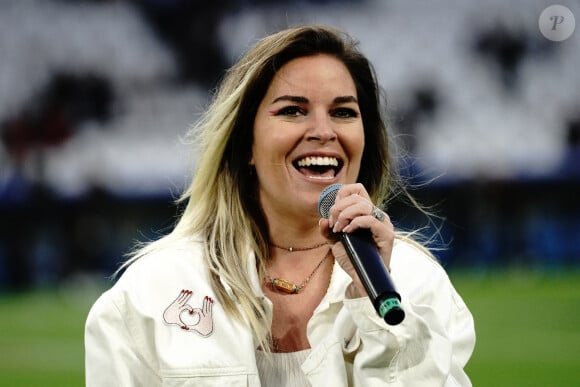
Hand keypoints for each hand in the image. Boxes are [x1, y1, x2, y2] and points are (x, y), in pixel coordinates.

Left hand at [318, 183, 393, 297]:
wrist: (361, 277)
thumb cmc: (352, 258)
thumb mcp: (335, 242)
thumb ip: (328, 230)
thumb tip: (322, 220)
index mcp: (366, 212)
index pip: (356, 189)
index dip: (341, 195)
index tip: (332, 213)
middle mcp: (376, 214)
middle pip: (356, 196)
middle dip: (338, 208)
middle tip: (333, 225)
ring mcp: (383, 223)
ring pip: (363, 205)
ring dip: (345, 215)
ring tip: (340, 229)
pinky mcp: (386, 234)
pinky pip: (370, 219)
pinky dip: (355, 224)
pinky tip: (347, 233)